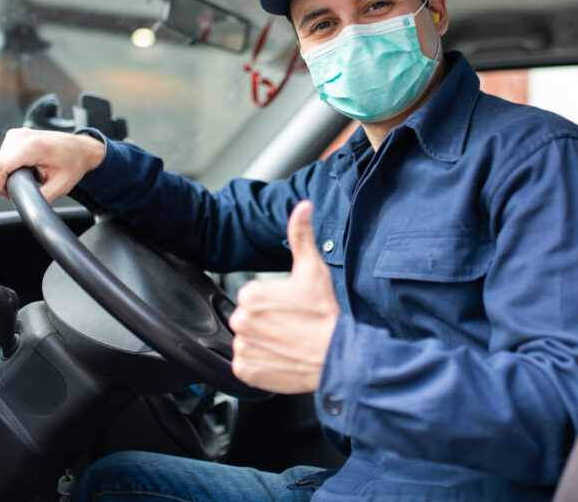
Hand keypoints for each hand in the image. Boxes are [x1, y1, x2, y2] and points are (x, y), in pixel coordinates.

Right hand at [0, 128, 104, 202]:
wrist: (81, 148)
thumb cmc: (74, 163)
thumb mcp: (61, 185)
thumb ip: (43, 198)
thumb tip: (30, 209)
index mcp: (32, 147)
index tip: (10, 195)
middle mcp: (21, 137)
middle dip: (1, 183)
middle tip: (20, 191)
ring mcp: (17, 134)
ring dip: (3, 175)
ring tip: (23, 180)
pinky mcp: (15, 135)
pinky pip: (0, 156)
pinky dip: (6, 166)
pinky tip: (22, 170)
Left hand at [228, 200, 339, 393]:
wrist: (337, 357)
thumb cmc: (325, 315)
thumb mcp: (313, 270)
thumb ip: (301, 236)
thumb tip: (302, 206)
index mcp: (250, 295)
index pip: (252, 295)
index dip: (273, 302)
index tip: (290, 308)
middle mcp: (241, 321)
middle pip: (248, 317)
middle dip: (266, 321)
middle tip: (291, 326)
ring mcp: (243, 348)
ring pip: (247, 340)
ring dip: (262, 341)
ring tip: (287, 342)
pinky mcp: (246, 371)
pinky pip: (246, 364)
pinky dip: (259, 363)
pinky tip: (280, 357)